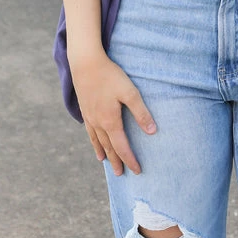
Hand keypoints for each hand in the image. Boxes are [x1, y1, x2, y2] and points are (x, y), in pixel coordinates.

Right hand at [70, 51, 155, 173]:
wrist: (85, 63)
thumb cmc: (110, 76)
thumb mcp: (130, 92)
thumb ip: (141, 112)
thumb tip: (152, 132)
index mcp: (110, 121)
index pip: (122, 147)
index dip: (130, 159)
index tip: (137, 170)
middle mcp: (98, 123)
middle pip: (109, 147)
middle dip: (117, 161)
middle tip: (122, 174)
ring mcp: (90, 117)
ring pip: (98, 141)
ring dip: (104, 153)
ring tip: (107, 163)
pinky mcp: (85, 109)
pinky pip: (90, 132)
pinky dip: (94, 141)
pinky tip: (95, 143)